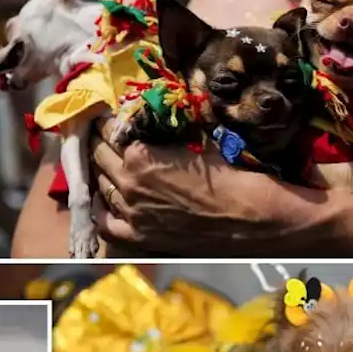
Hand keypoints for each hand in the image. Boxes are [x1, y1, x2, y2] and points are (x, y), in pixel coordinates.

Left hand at [92, 125, 352, 256]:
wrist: (253, 218)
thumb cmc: (232, 173)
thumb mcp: (199, 139)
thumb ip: (170, 130)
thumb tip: (156, 113)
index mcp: (140, 156)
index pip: (110, 129)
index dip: (110, 120)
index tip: (111, 115)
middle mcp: (128, 184)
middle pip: (99, 156)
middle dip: (102, 141)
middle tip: (106, 135)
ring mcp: (131, 214)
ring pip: (100, 186)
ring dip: (101, 171)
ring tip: (107, 162)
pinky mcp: (139, 238)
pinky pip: (105, 223)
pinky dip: (101, 208)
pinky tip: (105, 197)